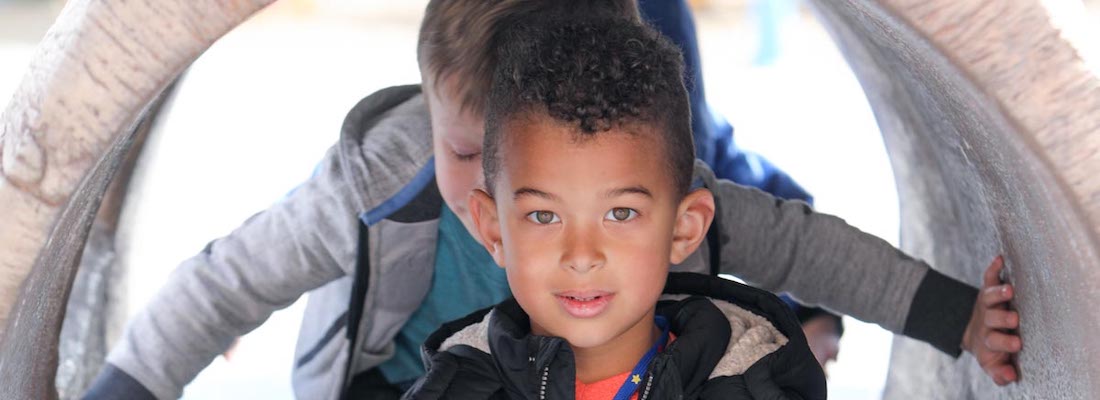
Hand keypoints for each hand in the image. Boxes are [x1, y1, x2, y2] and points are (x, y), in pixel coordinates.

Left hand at [961, 256, 1020, 384]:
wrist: (971, 331)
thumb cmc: (992, 350)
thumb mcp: (992, 364)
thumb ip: (1000, 373)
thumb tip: (1010, 377)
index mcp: (990, 340)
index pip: (996, 342)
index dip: (1004, 343)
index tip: (1017, 345)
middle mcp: (988, 322)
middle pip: (993, 319)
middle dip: (1002, 319)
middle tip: (1014, 320)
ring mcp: (987, 305)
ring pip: (990, 298)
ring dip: (998, 294)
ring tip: (1009, 290)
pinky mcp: (987, 290)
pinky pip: (989, 278)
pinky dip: (994, 269)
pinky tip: (1000, 259)